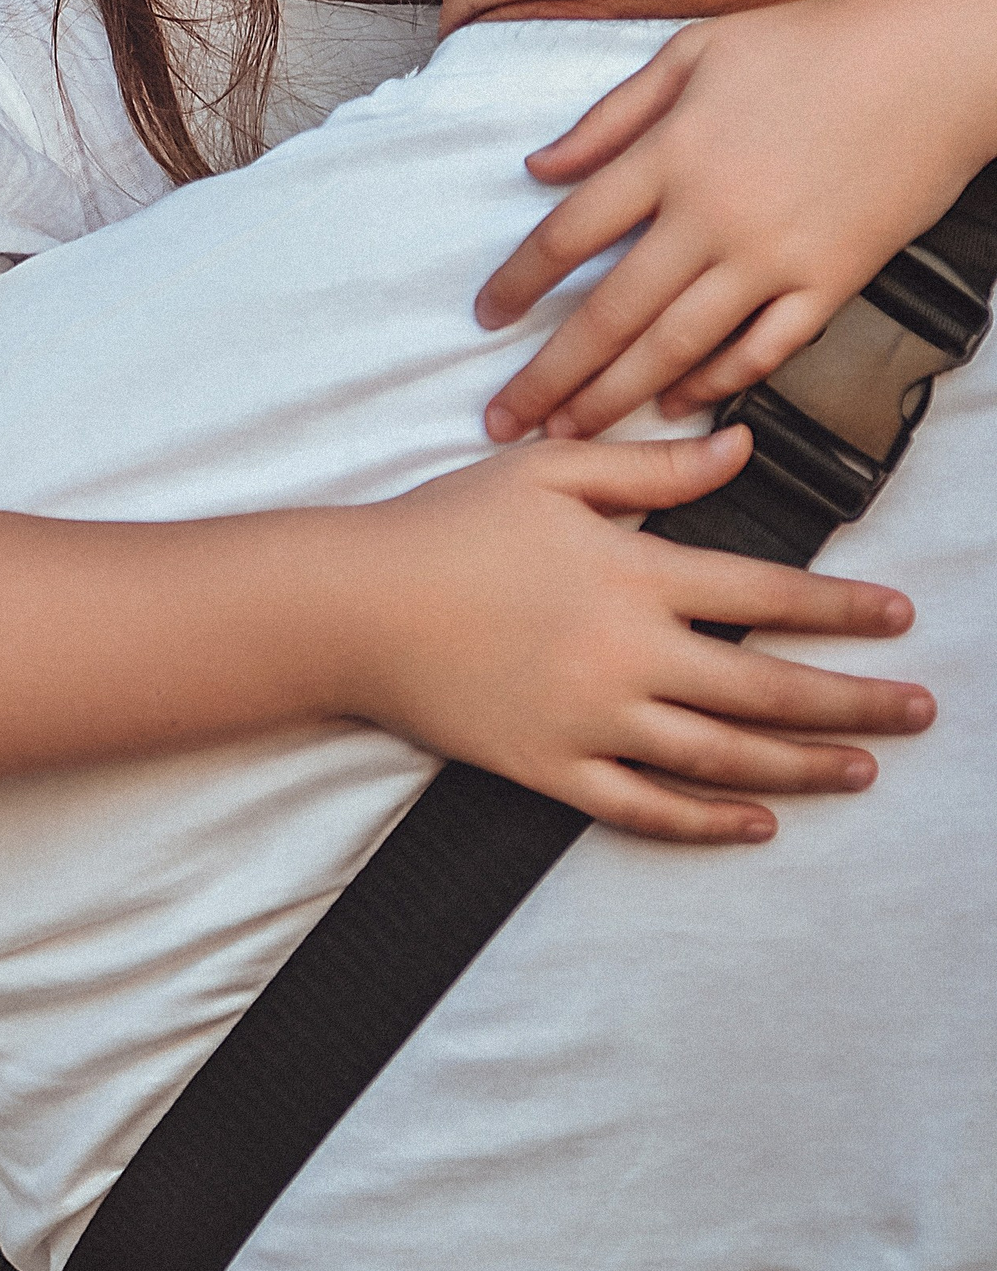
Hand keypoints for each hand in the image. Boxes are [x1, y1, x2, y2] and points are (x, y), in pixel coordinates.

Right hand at [340, 428, 930, 843]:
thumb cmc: (445, 525)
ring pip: (723, 755)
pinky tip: (757, 822)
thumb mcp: (549, 470)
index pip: (766, 592)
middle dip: (855, 700)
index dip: (842, 609)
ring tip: (863, 768)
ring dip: (803, 764)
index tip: (901, 620)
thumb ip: (652, 465)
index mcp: (633, 574)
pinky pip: (646, 807)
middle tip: (919, 710)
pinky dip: (709, 822)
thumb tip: (740, 448)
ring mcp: (591, 719)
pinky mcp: (550, 768)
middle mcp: (626, 654)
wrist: (352, 605)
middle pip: (767, 686)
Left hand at [476, 0, 996, 440]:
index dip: (517, 282)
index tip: (483, 318)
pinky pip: (763, 350)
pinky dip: (715, 383)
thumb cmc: (812, 42)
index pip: (568, 234)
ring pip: (676, 346)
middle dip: (548, 375)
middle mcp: (712, 215)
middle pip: (610, 312)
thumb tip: (539, 168)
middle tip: (502, 419)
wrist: (938, 62)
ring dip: (615, 396)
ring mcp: (775, 256)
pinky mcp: (832, 281)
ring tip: (569, 433)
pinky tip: (675, 406)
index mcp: (670, 153)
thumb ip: (611, 116)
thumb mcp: (695, 50)